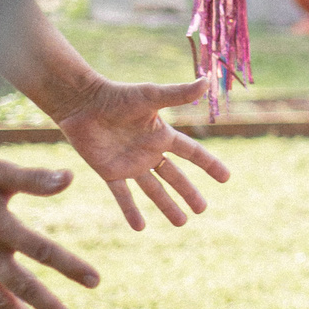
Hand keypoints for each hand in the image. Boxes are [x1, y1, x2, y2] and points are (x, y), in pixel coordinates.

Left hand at [52, 76, 232, 230]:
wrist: (81, 102)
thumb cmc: (116, 95)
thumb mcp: (151, 96)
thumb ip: (178, 94)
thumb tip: (207, 81)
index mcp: (162, 135)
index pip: (192, 153)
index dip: (209, 164)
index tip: (226, 178)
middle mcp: (149, 152)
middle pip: (175, 177)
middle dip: (189, 193)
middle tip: (202, 210)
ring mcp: (130, 164)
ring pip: (153, 190)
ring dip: (167, 206)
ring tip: (181, 223)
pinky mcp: (109, 172)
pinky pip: (123, 195)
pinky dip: (131, 211)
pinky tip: (140, 227)